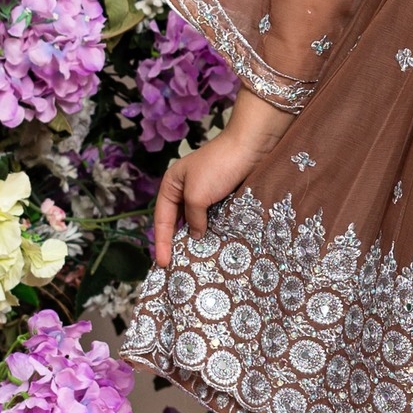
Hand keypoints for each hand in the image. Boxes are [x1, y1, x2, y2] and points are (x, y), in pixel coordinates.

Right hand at [154, 89, 287, 268]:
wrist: (251, 146)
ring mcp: (205, 192)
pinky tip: (213, 245)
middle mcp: (185, 188)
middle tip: (175, 266)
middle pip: (176, 220)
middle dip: (175, 242)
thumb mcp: (197, 195)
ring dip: (195, 238)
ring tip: (194, 261)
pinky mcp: (223, 196)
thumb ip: (193, 218)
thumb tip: (196, 235)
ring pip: (196, 221)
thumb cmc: (219, 166)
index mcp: (172, 184)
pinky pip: (213, 218)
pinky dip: (211, 231)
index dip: (161, 242)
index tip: (163, 263)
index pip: (161, 218)